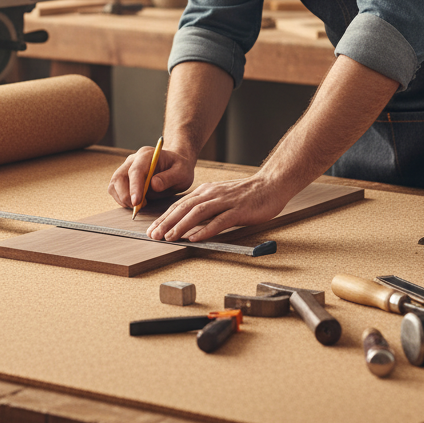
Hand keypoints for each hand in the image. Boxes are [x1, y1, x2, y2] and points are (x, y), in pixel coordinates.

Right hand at [108, 145, 195, 208]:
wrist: (175, 164)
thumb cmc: (179, 168)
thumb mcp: (182, 173)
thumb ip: (169, 178)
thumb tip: (153, 185)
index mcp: (147, 155)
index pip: (135, 170)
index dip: (134, 187)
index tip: (136, 202)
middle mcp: (133, 160)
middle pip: (119, 177)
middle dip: (125, 195)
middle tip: (139, 206)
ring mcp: (126, 168)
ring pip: (114, 184)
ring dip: (123, 198)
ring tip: (140, 204)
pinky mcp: (124, 177)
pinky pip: (115, 190)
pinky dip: (122, 199)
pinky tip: (136, 202)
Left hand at [146, 175, 287, 241]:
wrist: (271, 184)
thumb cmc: (247, 195)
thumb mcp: (221, 197)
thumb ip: (206, 207)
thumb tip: (189, 222)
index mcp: (206, 191)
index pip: (179, 204)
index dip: (164, 217)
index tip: (152, 229)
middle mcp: (212, 194)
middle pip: (183, 208)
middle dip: (166, 222)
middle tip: (153, 235)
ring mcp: (225, 201)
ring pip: (197, 213)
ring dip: (181, 225)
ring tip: (169, 237)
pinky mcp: (238, 210)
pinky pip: (219, 220)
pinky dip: (205, 230)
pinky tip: (195, 238)